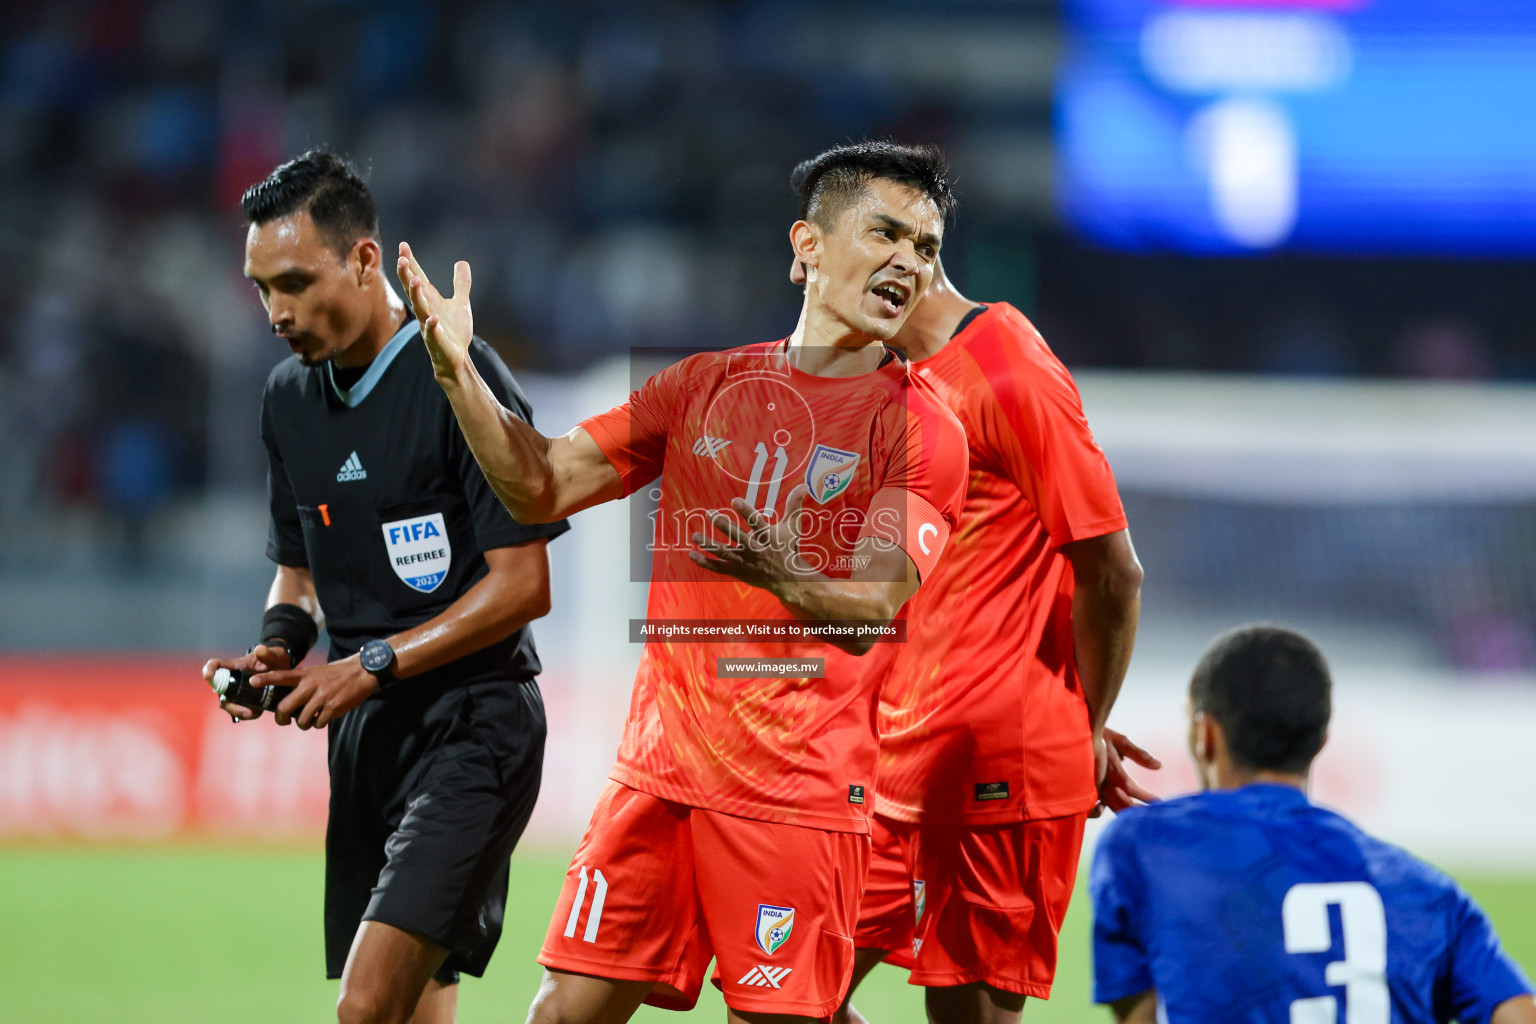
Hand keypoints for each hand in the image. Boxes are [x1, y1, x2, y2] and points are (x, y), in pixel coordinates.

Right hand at [202, 644, 291, 721]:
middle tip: (243, 708)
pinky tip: (257, 712)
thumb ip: (267, 654)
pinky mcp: (245, 700)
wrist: (284, 668)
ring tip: (253, 712)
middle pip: (219, 691)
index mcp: (236, 666)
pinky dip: (246, 713)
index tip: (208, 676)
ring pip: (228, 704)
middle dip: (227, 702)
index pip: (216, 665)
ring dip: (237, 710)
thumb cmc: (274, 659)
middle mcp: (232, 679)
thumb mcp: (273, 655)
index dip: (209, 669)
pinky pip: (239, 710)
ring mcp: (237, 691)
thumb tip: (260, 649)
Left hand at [252, 655, 378, 729]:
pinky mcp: (333, 707)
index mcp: (304, 675)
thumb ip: (300, 683)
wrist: (362, 672)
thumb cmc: (336, 674)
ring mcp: (322, 697)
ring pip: (301, 720)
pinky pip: (318, 723)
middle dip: (281, 719)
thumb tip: (287, 703)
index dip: (265, 679)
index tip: (252, 682)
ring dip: (303, 724)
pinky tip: (323, 718)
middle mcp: (310, 685)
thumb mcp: (316, 672)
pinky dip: (318, 724)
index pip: (280, 675)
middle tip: (283, 721)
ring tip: (309, 720)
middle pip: (285, 707)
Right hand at [396, 242, 473, 378]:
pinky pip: (432, 332)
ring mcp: (428, 325)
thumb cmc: (454, 332)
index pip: (417, 277)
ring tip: (415, 280)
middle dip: (407, 275)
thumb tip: (461, 262)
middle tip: (401, 259)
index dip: (411, 262)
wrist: (456, 358)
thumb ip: (461, 283)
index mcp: (430, 300)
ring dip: (416, 295)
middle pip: (413, 290)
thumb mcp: (460, 303)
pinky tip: (432, 318)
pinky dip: (431, 325)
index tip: (403, 245)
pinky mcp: (436, 341)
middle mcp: (426, 310)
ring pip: (419, 308)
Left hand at [689, 487, 816, 591]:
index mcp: (769, 537)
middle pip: (739, 537)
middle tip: (711, 514)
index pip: (757, 523)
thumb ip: (794, 505)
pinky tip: (692, 553)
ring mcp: (745, 562)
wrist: (789, 579)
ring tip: (695, 535)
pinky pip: (719, 568)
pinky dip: (705, 562)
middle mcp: (757, 550)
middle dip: (724, 526)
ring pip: (725, 553)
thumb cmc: (788, 548)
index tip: (735, 500)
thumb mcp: (793, 527)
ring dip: (709, 544)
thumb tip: (803, 486)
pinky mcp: (738, 572)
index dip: (746, 512)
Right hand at [1090, 727, 1161, 817]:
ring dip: (1127, 813)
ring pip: (1112, 807)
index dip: (1147, 797)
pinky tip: (1112, 810)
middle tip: (1154, 818)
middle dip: (1139, 812)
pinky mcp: (1087, 789)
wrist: (1072, 734)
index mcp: (1112, 770)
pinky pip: (1096, 808)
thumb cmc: (1099, 735)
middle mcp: (1102, 782)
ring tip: (1140, 819)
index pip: (1133, 789)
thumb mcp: (1120, 741)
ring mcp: (1094, 788)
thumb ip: (1139, 754)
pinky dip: (1104, 812)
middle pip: (1123, 804)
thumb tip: (1159, 766)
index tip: (1161, 803)